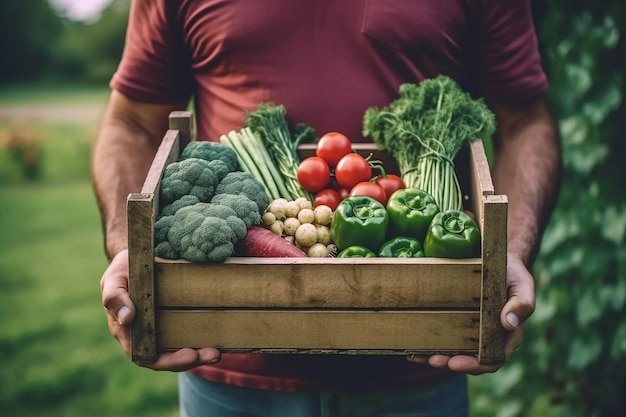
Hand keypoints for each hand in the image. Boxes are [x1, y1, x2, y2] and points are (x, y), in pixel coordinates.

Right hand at [100, 250, 220, 370]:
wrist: (138, 254)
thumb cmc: (123, 268)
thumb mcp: (114, 278)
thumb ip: (115, 297)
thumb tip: (127, 318)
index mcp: (127, 331)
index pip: (145, 356)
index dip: (167, 361)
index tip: (189, 355)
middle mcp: (144, 334)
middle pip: (166, 358)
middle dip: (190, 360)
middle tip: (213, 354)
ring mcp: (159, 328)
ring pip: (177, 350)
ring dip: (198, 354)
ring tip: (217, 352)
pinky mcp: (172, 319)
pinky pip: (185, 335)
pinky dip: (200, 340)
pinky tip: (216, 339)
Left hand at [407, 253, 534, 373]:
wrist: (497, 256)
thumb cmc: (513, 272)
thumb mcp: (522, 285)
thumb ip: (522, 303)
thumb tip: (509, 323)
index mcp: (506, 335)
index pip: (492, 359)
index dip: (474, 365)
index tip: (455, 364)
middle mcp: (487, 337)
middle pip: (468, 358)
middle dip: (449, 362)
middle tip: (432, 360)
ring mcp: (471, 329)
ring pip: (453, 349)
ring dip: (434, 355)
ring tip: (417, 355)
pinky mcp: (457, 318)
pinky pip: (443, 333)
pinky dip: (428, 339)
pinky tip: (412, 341)